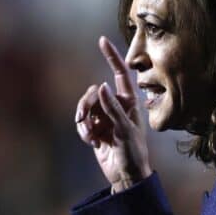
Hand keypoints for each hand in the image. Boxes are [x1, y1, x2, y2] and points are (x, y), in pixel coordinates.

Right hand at [76, 36, 151, 192]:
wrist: (126, 174)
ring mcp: (104, 116)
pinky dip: (83, 131)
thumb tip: (100, 86)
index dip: (111, 56)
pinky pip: (81, 122)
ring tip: (90, 136)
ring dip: (83, 121)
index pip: (119, 73)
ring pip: (84, 107)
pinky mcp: (95, 128)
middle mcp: (116, 105)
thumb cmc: (133, 152)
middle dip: (86, 106)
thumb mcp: (125, 129)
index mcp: (129, 101)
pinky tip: (92, 142)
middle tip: (85, 121)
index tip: (102, 40)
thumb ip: (112, 108)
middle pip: (93, 92)